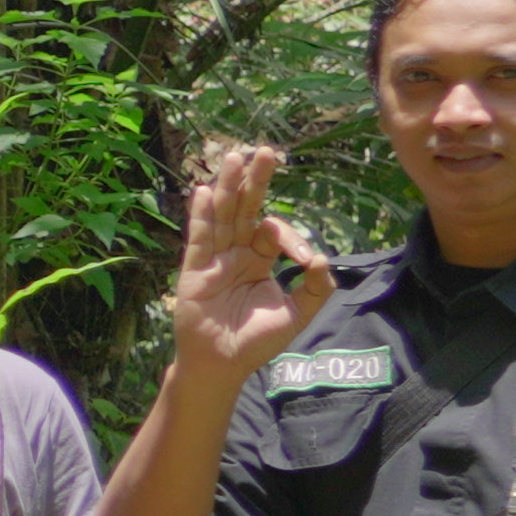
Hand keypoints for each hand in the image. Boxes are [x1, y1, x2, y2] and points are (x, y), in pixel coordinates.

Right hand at [168, 140, 340, 387]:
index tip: (301, 257)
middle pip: (246, 209)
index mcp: (259, 260)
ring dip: (229, 187)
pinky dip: (201, 215)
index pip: (272, 231)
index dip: (289, 236)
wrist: (223, 364)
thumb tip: (320, 258)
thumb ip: (315, 288)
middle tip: (266, 151)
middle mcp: (235, 253)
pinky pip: (199, 237)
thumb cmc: (257, 341)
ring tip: (234, 157)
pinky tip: (204, 192)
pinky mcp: (195, 269)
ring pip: (223, 215)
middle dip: (256, 181)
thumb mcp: (297, 314)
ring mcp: (214, 259)